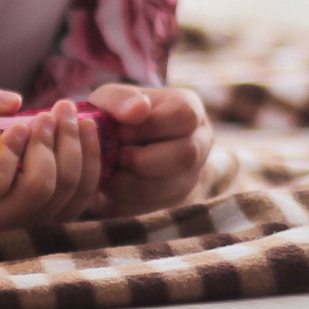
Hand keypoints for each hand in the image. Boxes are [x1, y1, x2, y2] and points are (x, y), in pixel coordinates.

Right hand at [0, 80, 105, 230]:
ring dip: (72, 144)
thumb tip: (15, 102)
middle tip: (47, 115)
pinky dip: (91, 156)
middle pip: (37, 187)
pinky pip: (85, 191)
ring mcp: (32, 221)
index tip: (20, 125)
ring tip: (66, 111)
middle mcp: (0, 218)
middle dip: (47, 145)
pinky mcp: (58, 215)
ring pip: (66, 189)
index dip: (11, 151)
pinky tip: (87, 126)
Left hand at [85, 82, 213, 212]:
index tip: (121, 130)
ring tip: (108, 172)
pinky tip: (110, 187)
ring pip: (170, 189)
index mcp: (190, 111)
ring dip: (129, 184)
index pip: (185, 117)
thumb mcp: (110, 99)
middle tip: (116, 156)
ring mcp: (191, 176)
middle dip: (142, 160)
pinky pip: (153, 209)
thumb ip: (120, 99)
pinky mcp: (174, 201)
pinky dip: (125, 201)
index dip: (150, 126)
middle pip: (186, 157)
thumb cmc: (114, 116)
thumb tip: (139, 110)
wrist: (108, 147)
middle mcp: (200, 144)